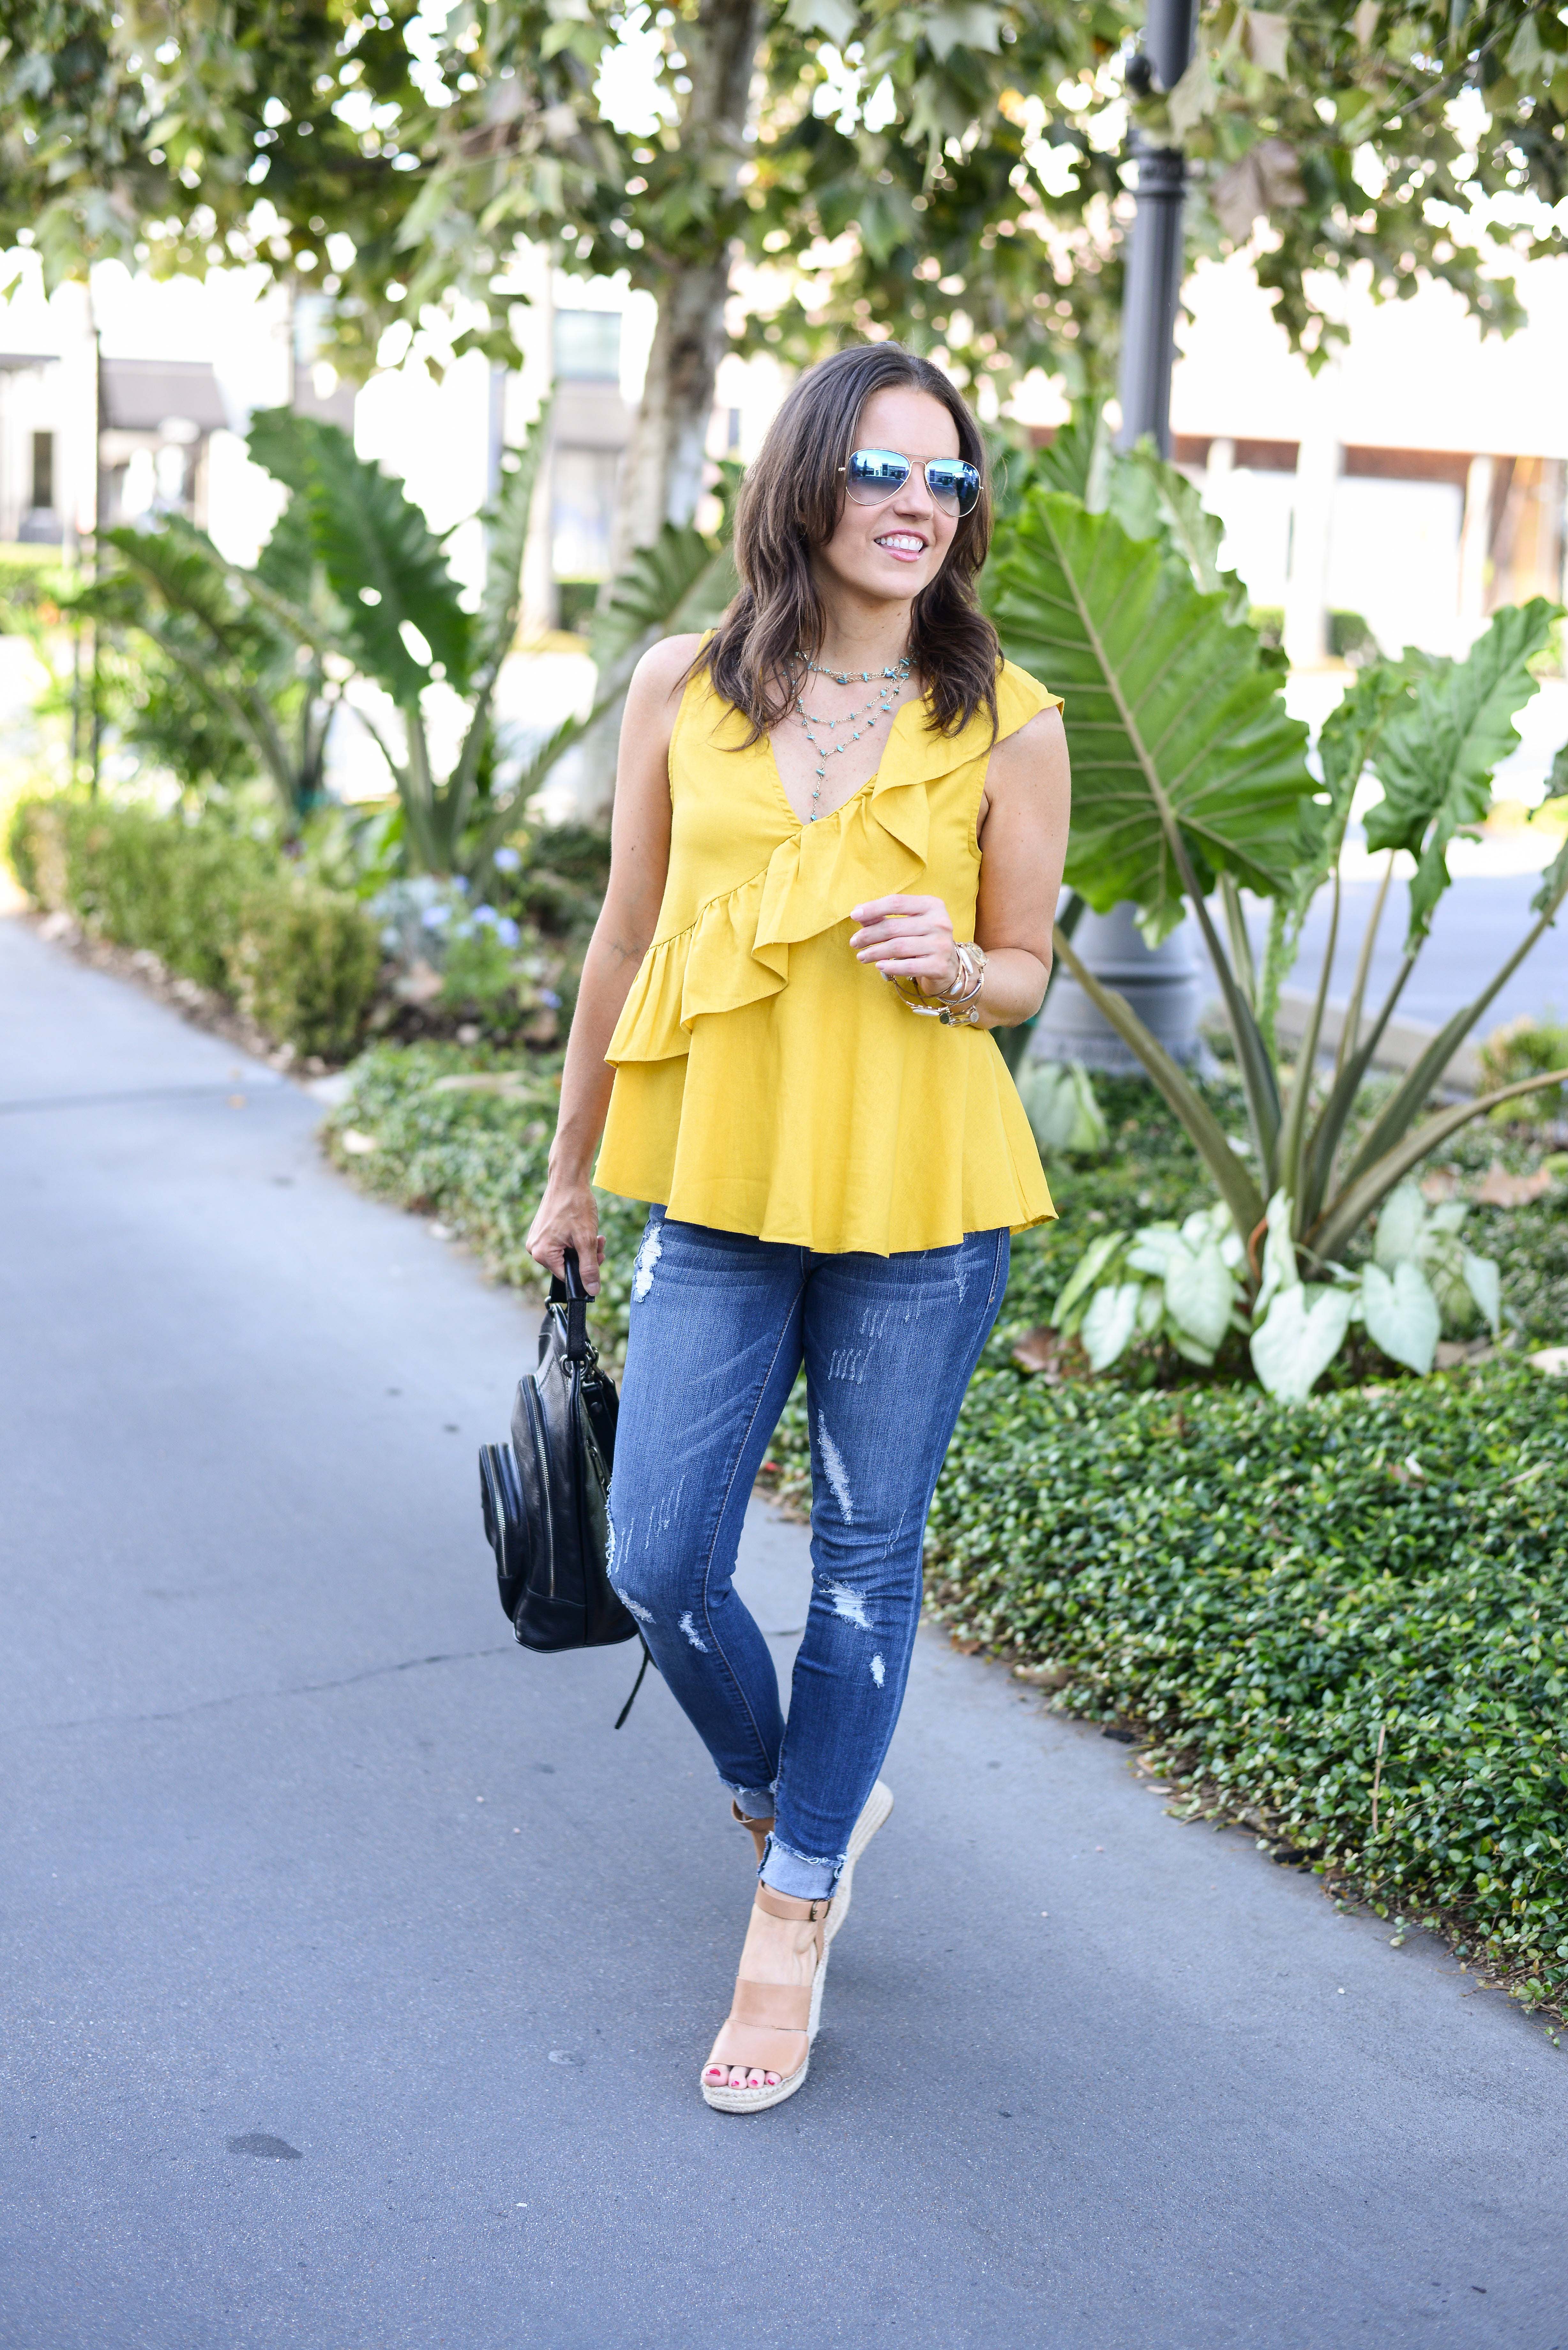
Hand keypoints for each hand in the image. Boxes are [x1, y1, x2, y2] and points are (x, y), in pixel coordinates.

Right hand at [527, 1176, 604, 1294]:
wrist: (568, 1179)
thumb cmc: (575, 1205)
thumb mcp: (586, 1240)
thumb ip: (589, 1267)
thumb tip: (592, 1290)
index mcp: (541, 1254)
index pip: (567, 1276)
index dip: (585, 1271)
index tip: (599, 1258)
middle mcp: (534, 1248)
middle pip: (566, 1265)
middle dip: (587, 1256)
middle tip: (599, 1243)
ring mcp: (537, 1238)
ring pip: (566, 1253)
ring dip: (583, 1247)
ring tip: (596, 1234)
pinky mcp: (542, 1230)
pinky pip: (561, 1243)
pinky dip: (575, 1239)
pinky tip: (584, 1228)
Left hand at [849, 894, 959, 995]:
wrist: (948, 966)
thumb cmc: (922, 940)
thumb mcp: (907, 923)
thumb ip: (884, 917)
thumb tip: (858, 912)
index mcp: (932, 905)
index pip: (896, 902)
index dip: (873, 908)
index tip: (854, 915)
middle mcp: (939, 922)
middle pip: (894, 926)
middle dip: (869, 935)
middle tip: (854, 942)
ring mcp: (941, 944)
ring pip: (898, 946)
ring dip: (874, 952)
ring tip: (861, 956)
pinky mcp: (939, 966)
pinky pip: (908, 966)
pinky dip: (890, 966)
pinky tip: (878, 965)